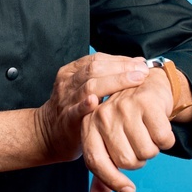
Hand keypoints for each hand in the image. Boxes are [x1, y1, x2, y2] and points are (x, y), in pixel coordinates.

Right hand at [34, 53, 148, 164]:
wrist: (48, 133)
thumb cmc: (74, 109)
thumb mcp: (87, 87)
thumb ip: (108, 75)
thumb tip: (138, 63)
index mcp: (72, 71)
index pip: (98, 59)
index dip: (121, 60)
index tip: (141, 64)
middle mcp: (68, 82)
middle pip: (95, 69)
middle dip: (122, 69)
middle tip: (142, 72)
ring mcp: (65, 100)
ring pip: (88, 86)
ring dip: (114, 82)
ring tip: (135, 81)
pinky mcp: (66, 120)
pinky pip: (75, 110)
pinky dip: (85, 105)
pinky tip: (96, 102)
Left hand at [82, 67, 176, 191]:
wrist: (145, 86)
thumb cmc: (126, 122)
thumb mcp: (110, 144)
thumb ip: (103, 174)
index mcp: (89, 127)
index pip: (95, 162)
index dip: (111, 180)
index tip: (129, 190)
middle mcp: (102, 116)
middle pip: (126, 161)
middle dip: (139, 160)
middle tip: (139, 144)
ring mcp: (124, 107)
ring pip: (146, 151)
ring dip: (153, 149)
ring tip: (147, 133)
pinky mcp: (146, 101)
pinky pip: (163, 138)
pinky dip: (167, 139)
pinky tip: (160, 125)